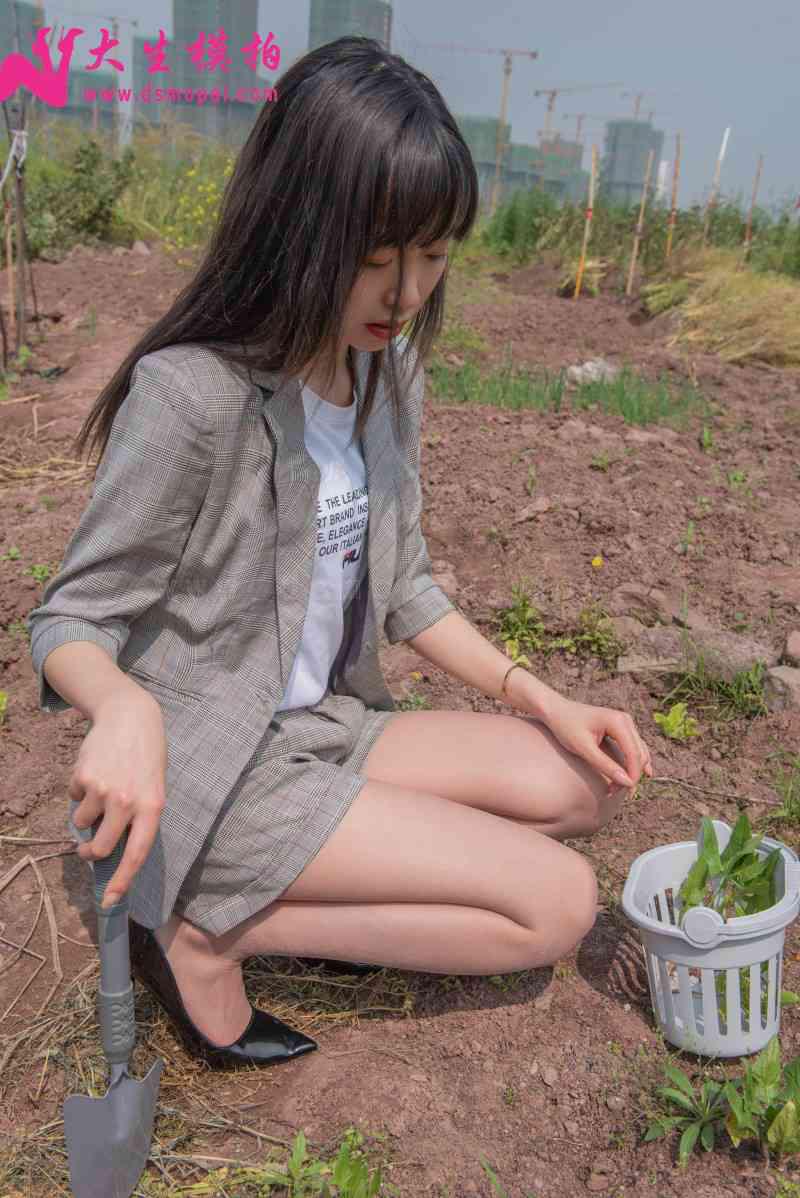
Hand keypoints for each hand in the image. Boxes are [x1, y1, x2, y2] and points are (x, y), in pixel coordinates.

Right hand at [68, 691, 166, 907]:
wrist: (130, 717)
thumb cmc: (146, 758)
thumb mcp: (154, 788)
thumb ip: (138, 818)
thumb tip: (114, 850)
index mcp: (153, 808)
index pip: (137, 854)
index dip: (123, 880)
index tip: (110, 901)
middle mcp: (128, 802)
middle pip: (102, 847)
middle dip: (91, 852)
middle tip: (88, 849)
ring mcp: (104, 790)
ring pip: (83, 823)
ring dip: (86, 815)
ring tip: (101, 791)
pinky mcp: (84, 777)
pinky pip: (74, 798)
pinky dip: (80, 792)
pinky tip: (96, 772)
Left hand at [542, 696, 652, 789]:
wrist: (556, 710)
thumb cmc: (566, 727)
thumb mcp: (583, 748)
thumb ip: (605, 765)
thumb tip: (627, 782)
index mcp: (618, 722)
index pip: (634, 754)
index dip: (632, 775)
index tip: (623, 792)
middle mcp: (626, 720)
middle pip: (639, 754)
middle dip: (631, 775)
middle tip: (614, 792)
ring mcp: (625, 723)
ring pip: (638, 752)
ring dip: (631, 771)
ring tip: (616, 788)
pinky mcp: (621, 728)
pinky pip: (633, 748)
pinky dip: (631, 763)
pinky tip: (632, 777)